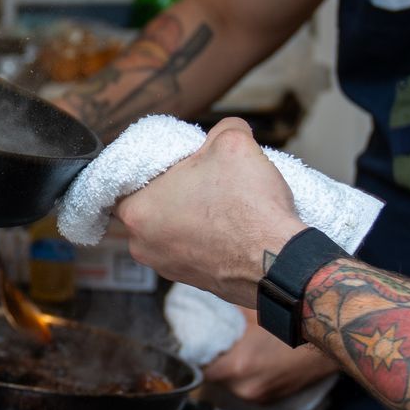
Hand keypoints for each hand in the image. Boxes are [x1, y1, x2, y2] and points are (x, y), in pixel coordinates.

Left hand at [113, 118, 305, 305]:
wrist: (278, 260)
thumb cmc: (248, 207)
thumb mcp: (233, 142)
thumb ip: (221, 128)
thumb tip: (227, 129)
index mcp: (137, 210)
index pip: (130, 180)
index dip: (158, 166)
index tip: (179, 161)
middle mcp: (143, 244)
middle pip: (154, 205)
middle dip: (177, 190)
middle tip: (206, 178)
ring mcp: (167, 267)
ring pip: (173, 229)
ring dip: (193, 215)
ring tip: (223, 202)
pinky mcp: (193, 281)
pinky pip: (193, 250)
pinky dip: (208, 238)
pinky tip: (231, 226)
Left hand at [203, 318, 336, 403]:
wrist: (333, 337)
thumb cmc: (294, 322)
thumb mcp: (253, 311)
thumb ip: (228, 314)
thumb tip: (207, 306)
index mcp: (237, 367)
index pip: (202, 370)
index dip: (198, 357)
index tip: (197, 346)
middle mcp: (247, 388)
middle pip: (216, 379)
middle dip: (216, 363)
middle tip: (218, 345)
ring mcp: (261, 396)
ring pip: (233, 385)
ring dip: (233, 372)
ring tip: (239, 352)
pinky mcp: (274, 399)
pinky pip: (250, 389)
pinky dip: (249, 378)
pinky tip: (256, 361)